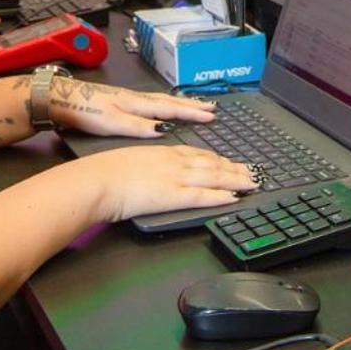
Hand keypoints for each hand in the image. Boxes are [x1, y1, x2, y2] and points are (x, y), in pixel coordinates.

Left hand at [46, 76, 220, 139]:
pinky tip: (165, 108)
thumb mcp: (110, 122)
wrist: (60, 98)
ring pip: (161, 100)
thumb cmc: (84, 110)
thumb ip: (137, 126)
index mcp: (136, 104)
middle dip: (192, 105)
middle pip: (170, 101)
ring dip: (181, 103)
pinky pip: (152, 102)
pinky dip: (165, 104)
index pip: (170, 108)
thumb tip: (163, 130)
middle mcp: (136, 99)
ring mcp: (129, 99)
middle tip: (212, 107)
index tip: (210, 114)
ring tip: (196, 105)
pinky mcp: (121, 101)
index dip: (191, 113)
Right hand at [73, 145, 256, 221]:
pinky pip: (203, 196)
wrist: (98, 180)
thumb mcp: (130, 160)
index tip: (229, 162)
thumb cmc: (105, 172)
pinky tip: (234, 197)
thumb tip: (148, 173)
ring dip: (235, 180)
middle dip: (233, 168)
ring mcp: (176, 177)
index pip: (197, 154)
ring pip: (214, 177)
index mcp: (163, 152)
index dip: (217, 159)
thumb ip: (145, 165)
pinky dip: (221, 196)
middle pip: (211, 163)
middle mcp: (174, 161)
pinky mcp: (174, 195)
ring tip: (251, 183)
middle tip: (251, 172)